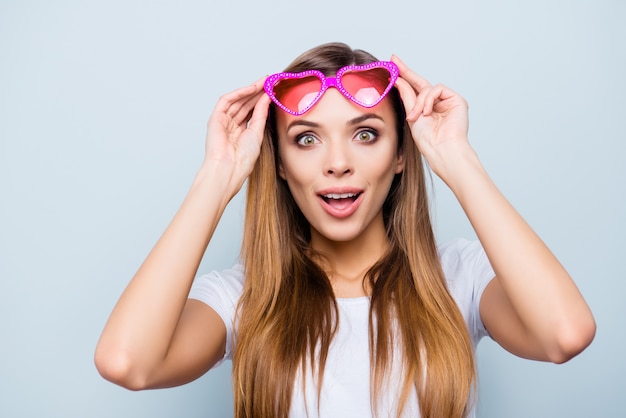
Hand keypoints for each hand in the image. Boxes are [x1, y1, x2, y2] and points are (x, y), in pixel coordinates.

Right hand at [203, 78, 270, 192]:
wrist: (229, 169)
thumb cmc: (242, 159)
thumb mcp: (257, 132)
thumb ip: (261, 113)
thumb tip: (267, 97)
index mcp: (242, 131)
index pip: (252, 110)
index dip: (263, 99)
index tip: (274, 90)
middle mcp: (232, 125)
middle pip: (245, 103)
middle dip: (258, 92)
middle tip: (271, 81)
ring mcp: (223, 121)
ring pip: (237, 100)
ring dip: (250, 90)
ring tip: (264, 82)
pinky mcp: (215, 118)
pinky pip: (226, 101)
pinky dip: (239, 93)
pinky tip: (252, 88)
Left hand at [391, 55, 471, 179]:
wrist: (441, 150)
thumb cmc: (428, 140)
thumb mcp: (412, 115)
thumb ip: (407, 96)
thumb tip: (398, 79)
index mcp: (425, 109)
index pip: (413, 89)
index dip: (403, 77)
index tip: (392, 64)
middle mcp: (437, 103)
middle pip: (420, 83)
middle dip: (406, 72)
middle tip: (394, 60)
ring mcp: (447, 101)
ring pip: (427, 88)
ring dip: (418, 101)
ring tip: (416, 116)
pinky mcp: (456, 100)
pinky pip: (437, 89)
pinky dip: (429, 99)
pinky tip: (427, 112)